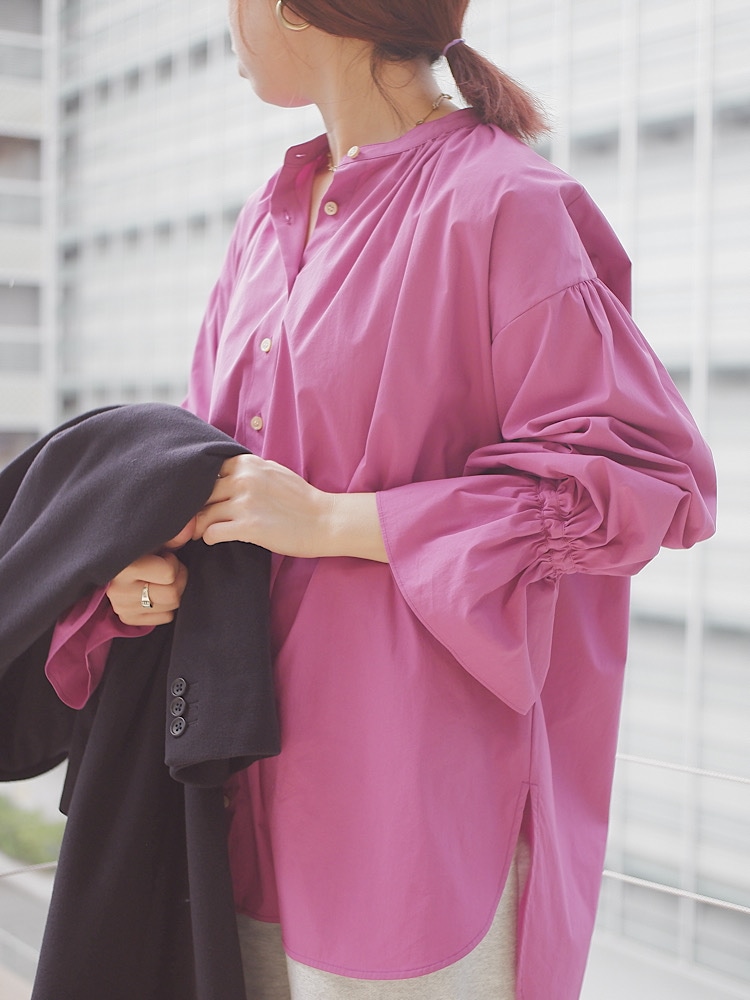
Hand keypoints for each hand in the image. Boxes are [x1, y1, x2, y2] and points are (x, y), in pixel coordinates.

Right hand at [105, 520, 194, 625]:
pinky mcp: (128, 619)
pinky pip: (165, 617)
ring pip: (170, 607)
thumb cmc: (139, 550)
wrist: (117, 566)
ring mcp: (122, 607)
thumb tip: (191, 526)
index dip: (173, 563)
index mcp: (124, 567)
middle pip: (171, 594)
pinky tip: (157, 593)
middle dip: (177, 580)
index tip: (165, 557)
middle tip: (168, 572)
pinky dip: (166, 606)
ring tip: (162, 581)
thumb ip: (172, 535)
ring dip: (173, 593)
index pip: (168, 573)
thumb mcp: (153, 540)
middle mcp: (119, 590)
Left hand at [192, 455, 332, 557]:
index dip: (201, 486)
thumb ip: (249, 469)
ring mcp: (245, 503)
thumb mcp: (274, 471)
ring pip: (202, 515)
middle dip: (196, 507)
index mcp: (248, 463)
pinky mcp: (248, 527)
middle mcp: (243, 479)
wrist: (324, 521)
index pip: (207, 470)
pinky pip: (211, 533)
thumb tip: (223, 472)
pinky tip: (216, 539)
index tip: (204, 499)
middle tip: (196, 519)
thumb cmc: (301, 499)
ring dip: (199, 526)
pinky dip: (209, 538)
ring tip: (203, 532)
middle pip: (200, 493)